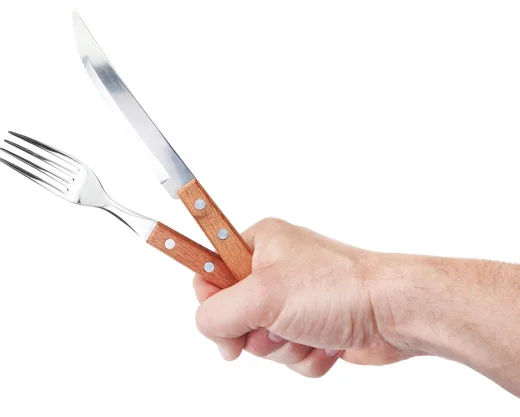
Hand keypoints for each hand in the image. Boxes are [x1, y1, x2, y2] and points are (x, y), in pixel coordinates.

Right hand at [193, 218, 408, 377]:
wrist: (394, 312)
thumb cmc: (338, 289)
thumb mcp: (263, 296)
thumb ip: (217, 312)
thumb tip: (207, 327)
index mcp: (260, 245)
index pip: (211, 271)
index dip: (213, 302)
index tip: (224, 323)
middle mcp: (275, 270)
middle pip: (235, 316)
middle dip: (258, 334)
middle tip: (278, 326)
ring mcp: (294, 301)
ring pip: (262, 342)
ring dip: (286, 348)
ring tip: (312, 331)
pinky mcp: (312, 326)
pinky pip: (290, 355)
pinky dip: (307, 356)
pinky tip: (328, 342)